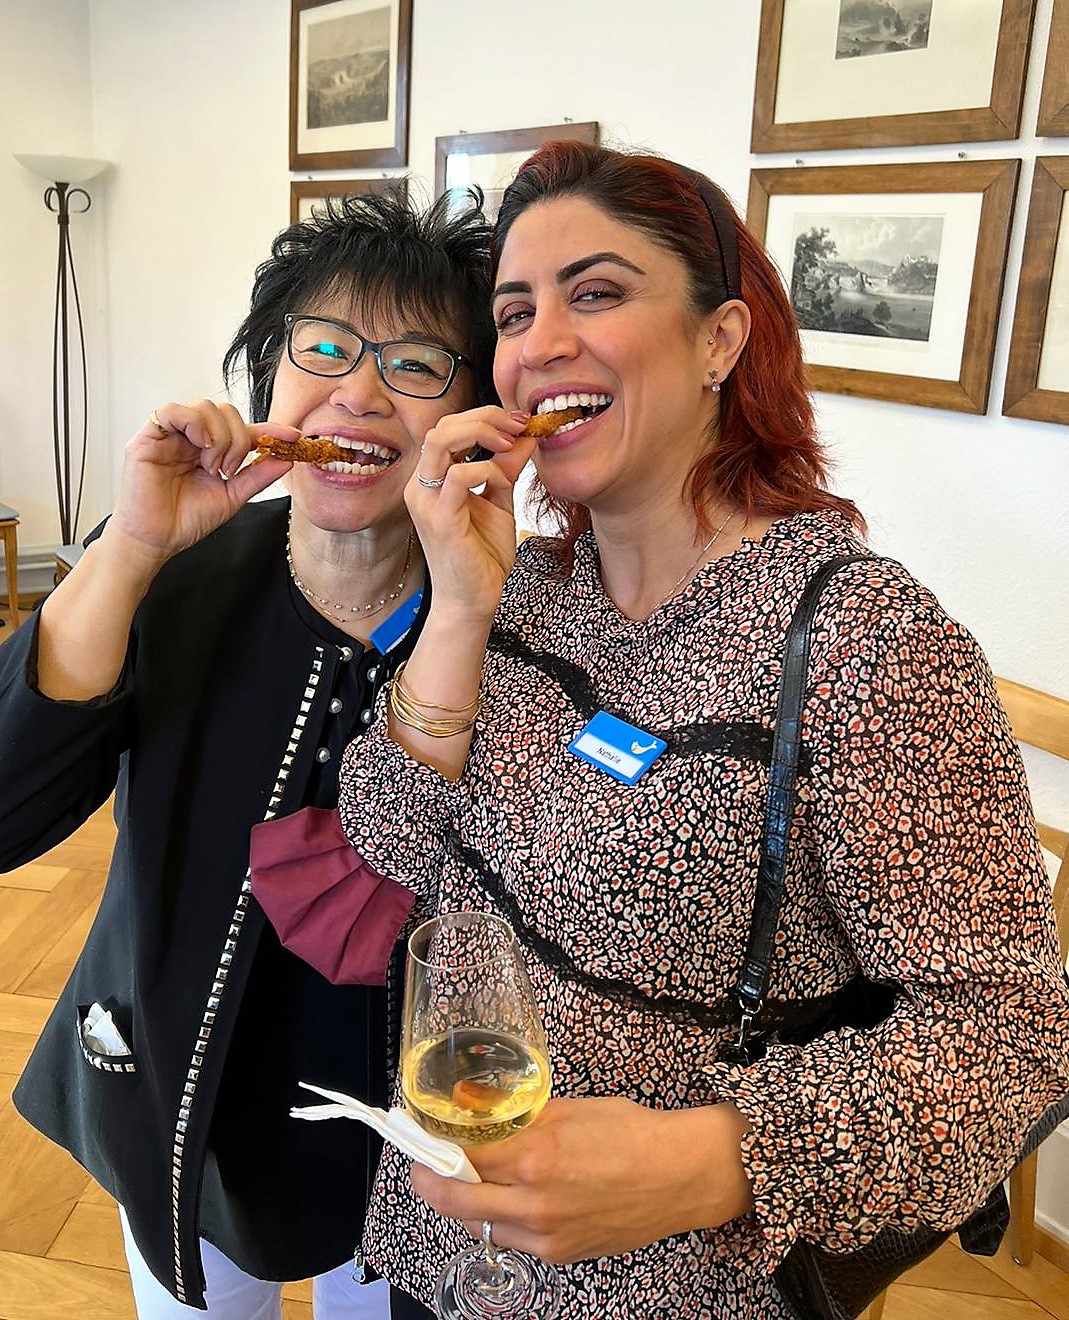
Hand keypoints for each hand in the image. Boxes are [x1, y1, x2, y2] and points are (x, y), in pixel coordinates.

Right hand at [102, 400, 296, 572]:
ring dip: (218, 436)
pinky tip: (199, 448)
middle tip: (229, 469)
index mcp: (210, 450)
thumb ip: (257, 476)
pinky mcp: (147, 437)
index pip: (243, 429)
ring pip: (204, 407)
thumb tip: (286, 459)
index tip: (294, 437)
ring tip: (212, 466)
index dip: (270, 429)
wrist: (157, 541)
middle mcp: (190, 438)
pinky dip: (193, 424)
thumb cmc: (186, 520)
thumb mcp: (232, 497)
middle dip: (238, 439)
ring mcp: (169, 435)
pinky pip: (171, 411)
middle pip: (225, 411)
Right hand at [405, 405, 535, 623]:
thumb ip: (507, 468)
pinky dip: (488, 470)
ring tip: (510, 443)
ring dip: (482, 433)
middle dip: (485, 417)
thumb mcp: (500, 501)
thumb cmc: (481, 556)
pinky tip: (502, 484)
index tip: (519, 422)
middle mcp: (421, 486)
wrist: (473, 600)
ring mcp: (426, 501)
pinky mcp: (440, 518)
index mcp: (432, 479)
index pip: (448, 428)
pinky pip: (460, 475)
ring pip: (441, 439)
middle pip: (442, 426)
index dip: (484, 417)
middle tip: (518, 426)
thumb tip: (526, 435)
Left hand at [409, 1097, 753, 1263]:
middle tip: (422, 1161)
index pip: (460, 1153)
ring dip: (461, 1199)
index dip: (433, 1141)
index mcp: (535, 1154)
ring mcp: (544, 1235)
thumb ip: (517, 1116)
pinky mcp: (558, 1255)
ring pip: (476, 1222)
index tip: (420, 1131)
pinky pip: (509, 1238)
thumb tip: (474, 1110)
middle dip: (428, 1176)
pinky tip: (506, 1197)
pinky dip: (497, 1217)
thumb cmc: (629, 1131)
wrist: (679, 1175)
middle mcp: (533, 1201)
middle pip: (452, 1196)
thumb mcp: (568, 1108)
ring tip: (463, 1176)